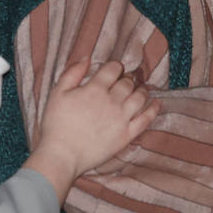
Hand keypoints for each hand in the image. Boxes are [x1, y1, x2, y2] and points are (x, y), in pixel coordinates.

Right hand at [27, 60, 158, 203]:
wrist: (62, 155)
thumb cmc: (56, 124)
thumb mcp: (57, 93)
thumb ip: (72, 73)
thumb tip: (86, 57)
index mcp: (95, 89)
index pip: (113, 69)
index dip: (115, 67)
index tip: (113, 71)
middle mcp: (112, 101)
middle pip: (127, 82)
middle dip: (127, 79)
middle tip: (124, 82)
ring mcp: (121, 118)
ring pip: (139, 97)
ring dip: (141, 90)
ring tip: (139, 89)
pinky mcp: (127, 135)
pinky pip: (146, 119)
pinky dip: (153, 109)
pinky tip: (156, 103)